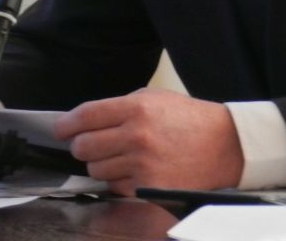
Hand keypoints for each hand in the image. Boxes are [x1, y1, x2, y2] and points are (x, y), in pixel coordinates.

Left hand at [54, 88, 243, 195]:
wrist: (225, 145)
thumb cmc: (189, 120)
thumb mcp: (156, 98)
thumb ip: (120, 106)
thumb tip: (85, 120)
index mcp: (137, 107)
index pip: (85, 116)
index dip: (66, 124)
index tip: (61, 129)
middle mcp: (136, 135)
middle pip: (83, 147)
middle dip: (83, 146)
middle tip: (92, 145)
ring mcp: (142, 164)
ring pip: (96, 170)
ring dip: (102, 165)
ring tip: (122, 157)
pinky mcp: (148, 187)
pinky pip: (116, 187)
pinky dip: (120, 182)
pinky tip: (136, 171)